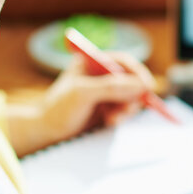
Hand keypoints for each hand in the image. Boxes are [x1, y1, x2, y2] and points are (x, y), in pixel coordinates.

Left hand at [7, 52, 156, 155]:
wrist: (46, 132)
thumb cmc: (58, 109)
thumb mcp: (83, 94)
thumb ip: (110, 87)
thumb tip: (140, 85)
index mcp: (92, 62)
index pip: (122, 61)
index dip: (137, 72)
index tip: (147, 86)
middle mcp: (100, 74)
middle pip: (130, 79)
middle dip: (133, 95)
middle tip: (128, 108)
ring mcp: (104, 92)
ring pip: (130, 96)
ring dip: (127, 108)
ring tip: (114, 119)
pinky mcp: (106, 108)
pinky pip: (125, 109)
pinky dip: (122, 116)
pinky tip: (110, 122)